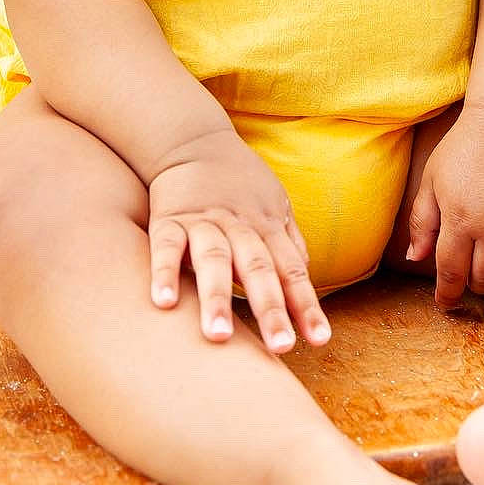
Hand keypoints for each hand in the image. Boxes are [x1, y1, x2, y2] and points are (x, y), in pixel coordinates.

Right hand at [147, 128, 331, 354]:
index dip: (306, 305)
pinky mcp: (168, 219)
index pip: (292, 270)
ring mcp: (202, 222)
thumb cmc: (238, 179)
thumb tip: (306, 277)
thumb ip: (289, 241)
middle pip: (258, 269)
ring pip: (213, 260)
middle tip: (280, 347)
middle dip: (270, 308)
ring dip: (217, 297)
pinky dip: (164, 273)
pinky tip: (164, 303)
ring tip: (219, 337)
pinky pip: (165, 247)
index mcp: (267, 226)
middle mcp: (239, 226)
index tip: (319, 340)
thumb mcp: (275, 202)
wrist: (192, 137)